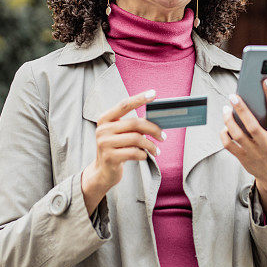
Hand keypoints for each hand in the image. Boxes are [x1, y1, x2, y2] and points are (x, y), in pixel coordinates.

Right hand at [81, 89, 164, 214]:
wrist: (103, 172)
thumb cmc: (117, 148)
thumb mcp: (120, 133)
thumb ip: (132, 125)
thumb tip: (157, 118)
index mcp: (105, 119)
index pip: (124, 105)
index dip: (139, 99)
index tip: (154, 94)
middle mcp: (102, 129)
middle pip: (135, 123)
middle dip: (153, 129)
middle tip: (163, 136)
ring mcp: (104, 144)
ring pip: (136, 139)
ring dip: (151, 145)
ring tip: (156, 150)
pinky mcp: (110, 157)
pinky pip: (134, 153)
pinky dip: (144, 155)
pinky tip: (145, 156)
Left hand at [220, 78, 266, 215]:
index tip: (266, 81)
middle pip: (252, 125)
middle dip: (242, 109)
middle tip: (233, 96)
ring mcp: (254, 153)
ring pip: (238, 135)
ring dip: (229, 121)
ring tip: (226, 109)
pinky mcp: (243, 159)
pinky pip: (229, 145)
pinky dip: (224, 135)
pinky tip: (224, 126)